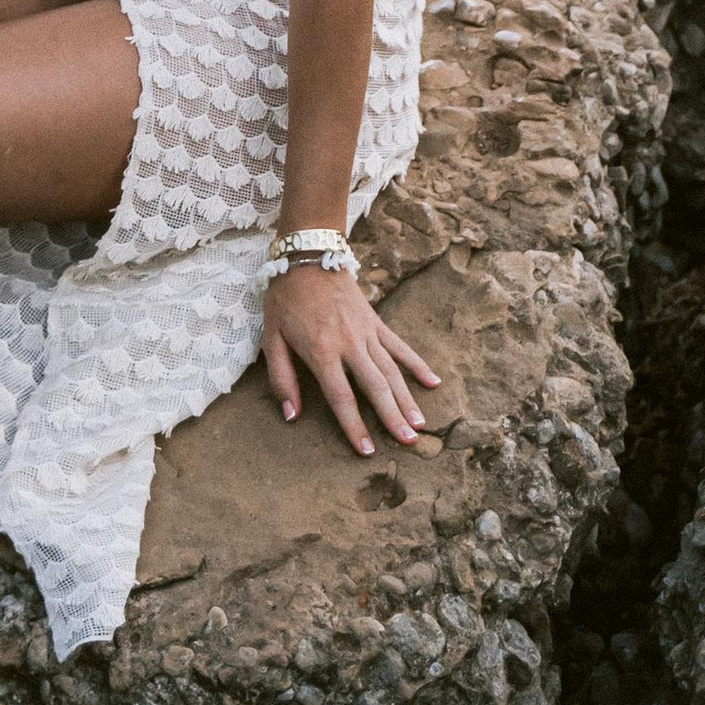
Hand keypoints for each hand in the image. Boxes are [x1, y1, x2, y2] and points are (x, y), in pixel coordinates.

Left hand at [263, 263, 441, 456]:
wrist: (309, 254)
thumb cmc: (285, 298)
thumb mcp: (271, 338)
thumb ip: (281, 378)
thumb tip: (291, 415)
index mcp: (322, 351)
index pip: (342, 397)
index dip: (354, 426)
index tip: (367, 451)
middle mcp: (349, 343)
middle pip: (375, 387)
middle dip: (392, 417)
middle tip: (408, 442)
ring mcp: (367, 331)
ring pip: (392, 370)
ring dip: (407, 398)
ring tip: (421, 424)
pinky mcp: (375, 321)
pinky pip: (399, 346)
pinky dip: (416, 364)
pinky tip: (433, 381)